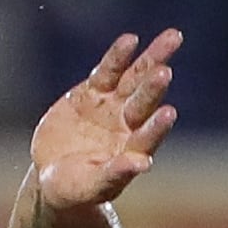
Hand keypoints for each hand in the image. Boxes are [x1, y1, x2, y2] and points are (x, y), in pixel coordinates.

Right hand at [28, 30, 180, 213]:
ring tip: (173, 38)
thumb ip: (115, 174)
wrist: (54, 173)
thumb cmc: (76, 190)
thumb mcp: (90, 186)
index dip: (157, 127)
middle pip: (145, 102)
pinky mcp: (93, 92)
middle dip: (154, 87)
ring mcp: (113, 106)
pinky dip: (118, 56)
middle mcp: (129, 125)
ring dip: (151, 59)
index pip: (148, 136)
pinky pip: (108, 71)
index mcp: (132, 150)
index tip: (168, 114)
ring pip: (135, 79)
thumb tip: (143, 164)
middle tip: (165, 72)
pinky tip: (130, 40)